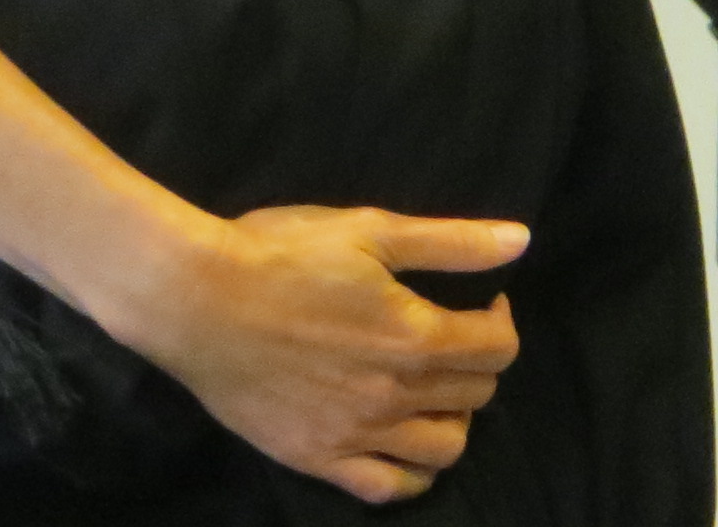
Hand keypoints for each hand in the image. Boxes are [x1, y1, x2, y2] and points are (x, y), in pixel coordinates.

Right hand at [118, 203, 531, 502]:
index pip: (498, 350)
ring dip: (454, 418)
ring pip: (442, 449)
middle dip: (478, 362)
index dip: (501, 321)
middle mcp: (392, 395)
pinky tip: (402, 440)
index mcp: (414, 337)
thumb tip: (520, 242)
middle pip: (475, 396)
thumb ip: (451, 243)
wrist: (197, 299)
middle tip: (454, 335)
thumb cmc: (283, 253)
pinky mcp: (316, 458)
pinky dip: (410, 473)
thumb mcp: (371, 230)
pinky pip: (385, 488)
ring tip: (431, 388)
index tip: (483, 302)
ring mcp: (354, 434)